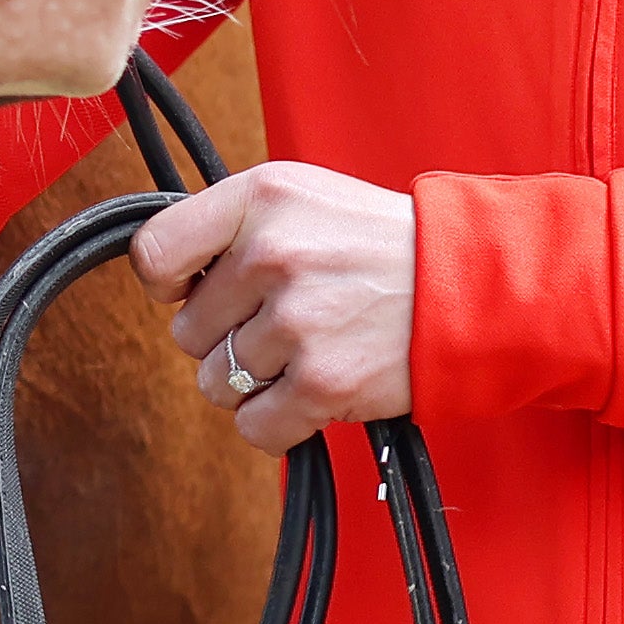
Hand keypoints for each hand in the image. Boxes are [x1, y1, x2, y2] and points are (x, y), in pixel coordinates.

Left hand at [128, 162, 416, 453]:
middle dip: (227, 335)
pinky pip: (253, 426)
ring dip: (254, 381)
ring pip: (217, 382)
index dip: (168, 284)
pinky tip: (312, 390)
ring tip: (306, 350)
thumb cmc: (379, 245)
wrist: (468, 284)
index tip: (194, 290)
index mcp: (260, 198)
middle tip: (285, 319)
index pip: (155, 253)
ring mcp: (297, 321)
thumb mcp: (301, 197)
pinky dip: (277, 421)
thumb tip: (167, 280)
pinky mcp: (323, 382)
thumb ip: (231, 227)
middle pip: (187, 330)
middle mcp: (272, 254)